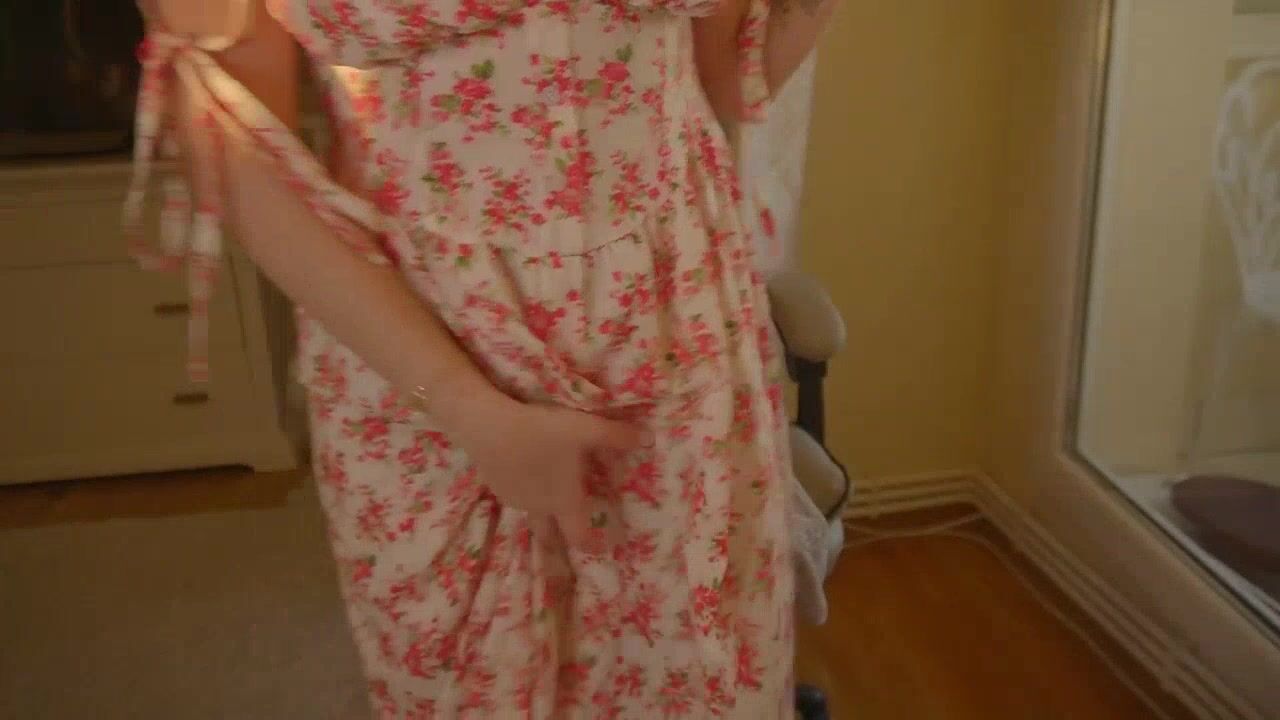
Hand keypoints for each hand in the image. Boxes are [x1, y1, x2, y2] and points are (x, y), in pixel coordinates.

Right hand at [453, 396, 645, 552]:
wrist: (486, 426)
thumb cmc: (541, 432)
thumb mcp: (585, 429)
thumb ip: (617, 436)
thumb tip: (649, 439)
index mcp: (563, 502)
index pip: (580, 537)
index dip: (593, 545)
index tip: (603, 547)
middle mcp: (538, 508)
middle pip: (552, 532)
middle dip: (564, 531)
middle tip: (575, 523)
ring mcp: (514, 499)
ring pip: (534, 510)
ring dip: (545, 505)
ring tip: (552, 485)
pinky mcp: (495, 485)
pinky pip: (517, 494)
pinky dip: (527, 487)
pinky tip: (526, 465)